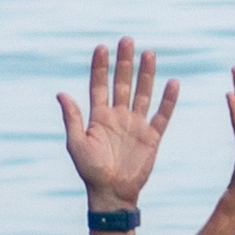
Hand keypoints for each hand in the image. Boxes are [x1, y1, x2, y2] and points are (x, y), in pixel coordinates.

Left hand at [59, 38, 172, 213]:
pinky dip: (168, 100)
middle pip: (123, 83)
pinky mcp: (152, 136)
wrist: (112, 193)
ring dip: (146, 74)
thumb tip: (61, 93)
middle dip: (124, 62)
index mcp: (99, 116)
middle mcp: (119, 116)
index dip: (100, 66)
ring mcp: (136, 125)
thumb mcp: (76, 144)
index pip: (99, 85)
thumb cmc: (90, 171)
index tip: (101, 47)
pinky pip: (162, 114)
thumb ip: (72, 118)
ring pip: (143, 93)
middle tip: (127, 40)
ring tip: (149, 53)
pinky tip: (173, 83)